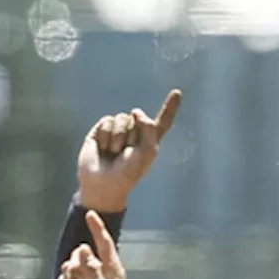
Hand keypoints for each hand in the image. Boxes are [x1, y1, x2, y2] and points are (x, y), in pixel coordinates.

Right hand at [77, 91, 181, 213]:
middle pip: (139, 118)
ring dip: (119, 136)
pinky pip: (108, 121)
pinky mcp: (101, 131)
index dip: (170, 108)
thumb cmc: (127, 174)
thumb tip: (135, 111)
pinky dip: (106, 135)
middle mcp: (134, 134)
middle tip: (125, 155)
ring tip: (114, 153)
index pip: (161, 122)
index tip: (177, 93)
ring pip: (123, 118)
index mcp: (149, 142)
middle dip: (133, 135)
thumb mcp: (147, 152)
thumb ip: (150, 127)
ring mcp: (117, 131)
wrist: (104, 185)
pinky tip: (103, 148)